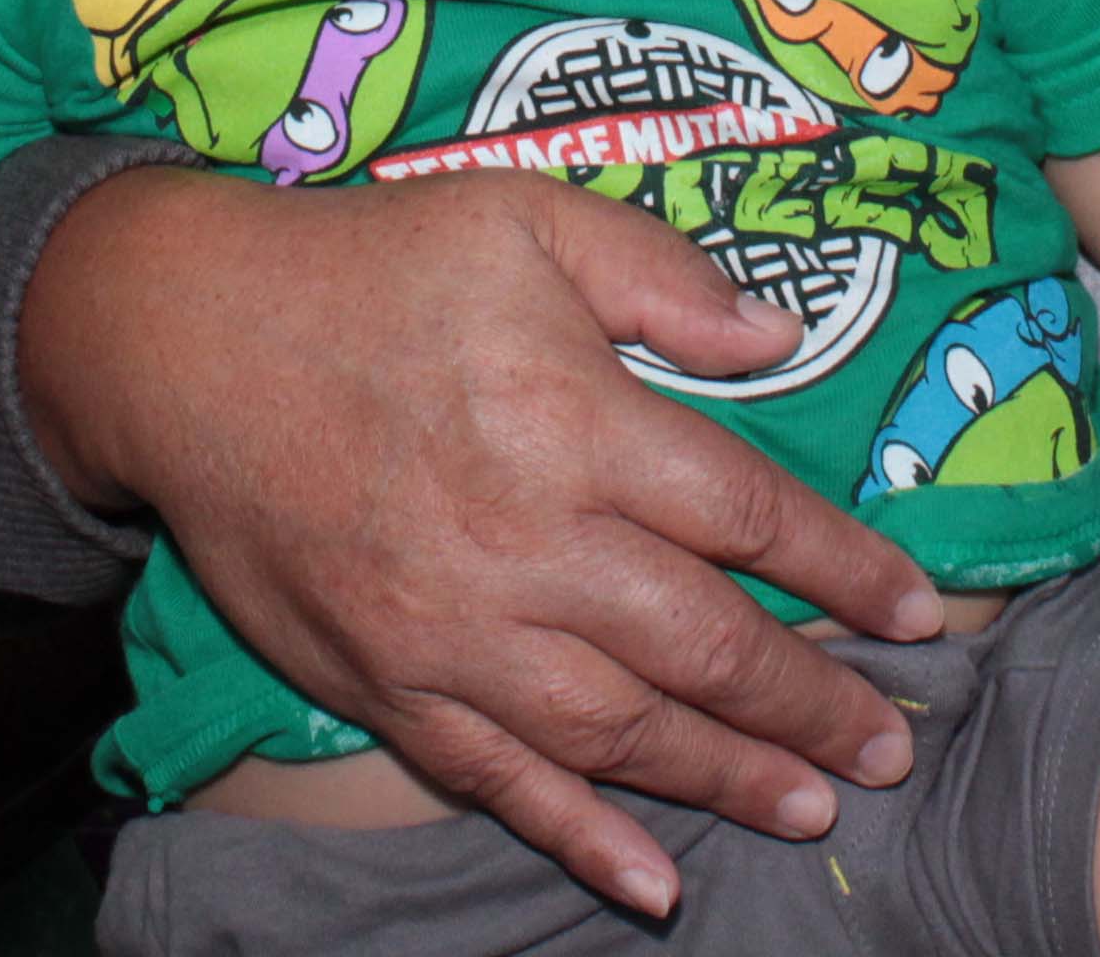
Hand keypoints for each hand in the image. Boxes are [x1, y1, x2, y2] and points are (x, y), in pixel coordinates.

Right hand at [23, 167, 944, 918]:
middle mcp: (528, 542)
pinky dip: (581, 841)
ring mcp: (453, 629)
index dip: (844, 572)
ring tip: (812, 805)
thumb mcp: (523, 216)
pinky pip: (500, 782)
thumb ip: (660, 276)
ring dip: (726, 780)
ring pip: (618, 733)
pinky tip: (653, 882)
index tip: (915, 614)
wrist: (184, 342)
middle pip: (705, 647)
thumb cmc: (368, 267)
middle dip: (812, 704)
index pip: (748, 517)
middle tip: (894, 747)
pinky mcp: (386, 683)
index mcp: (574, 420)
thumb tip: (778, 335)